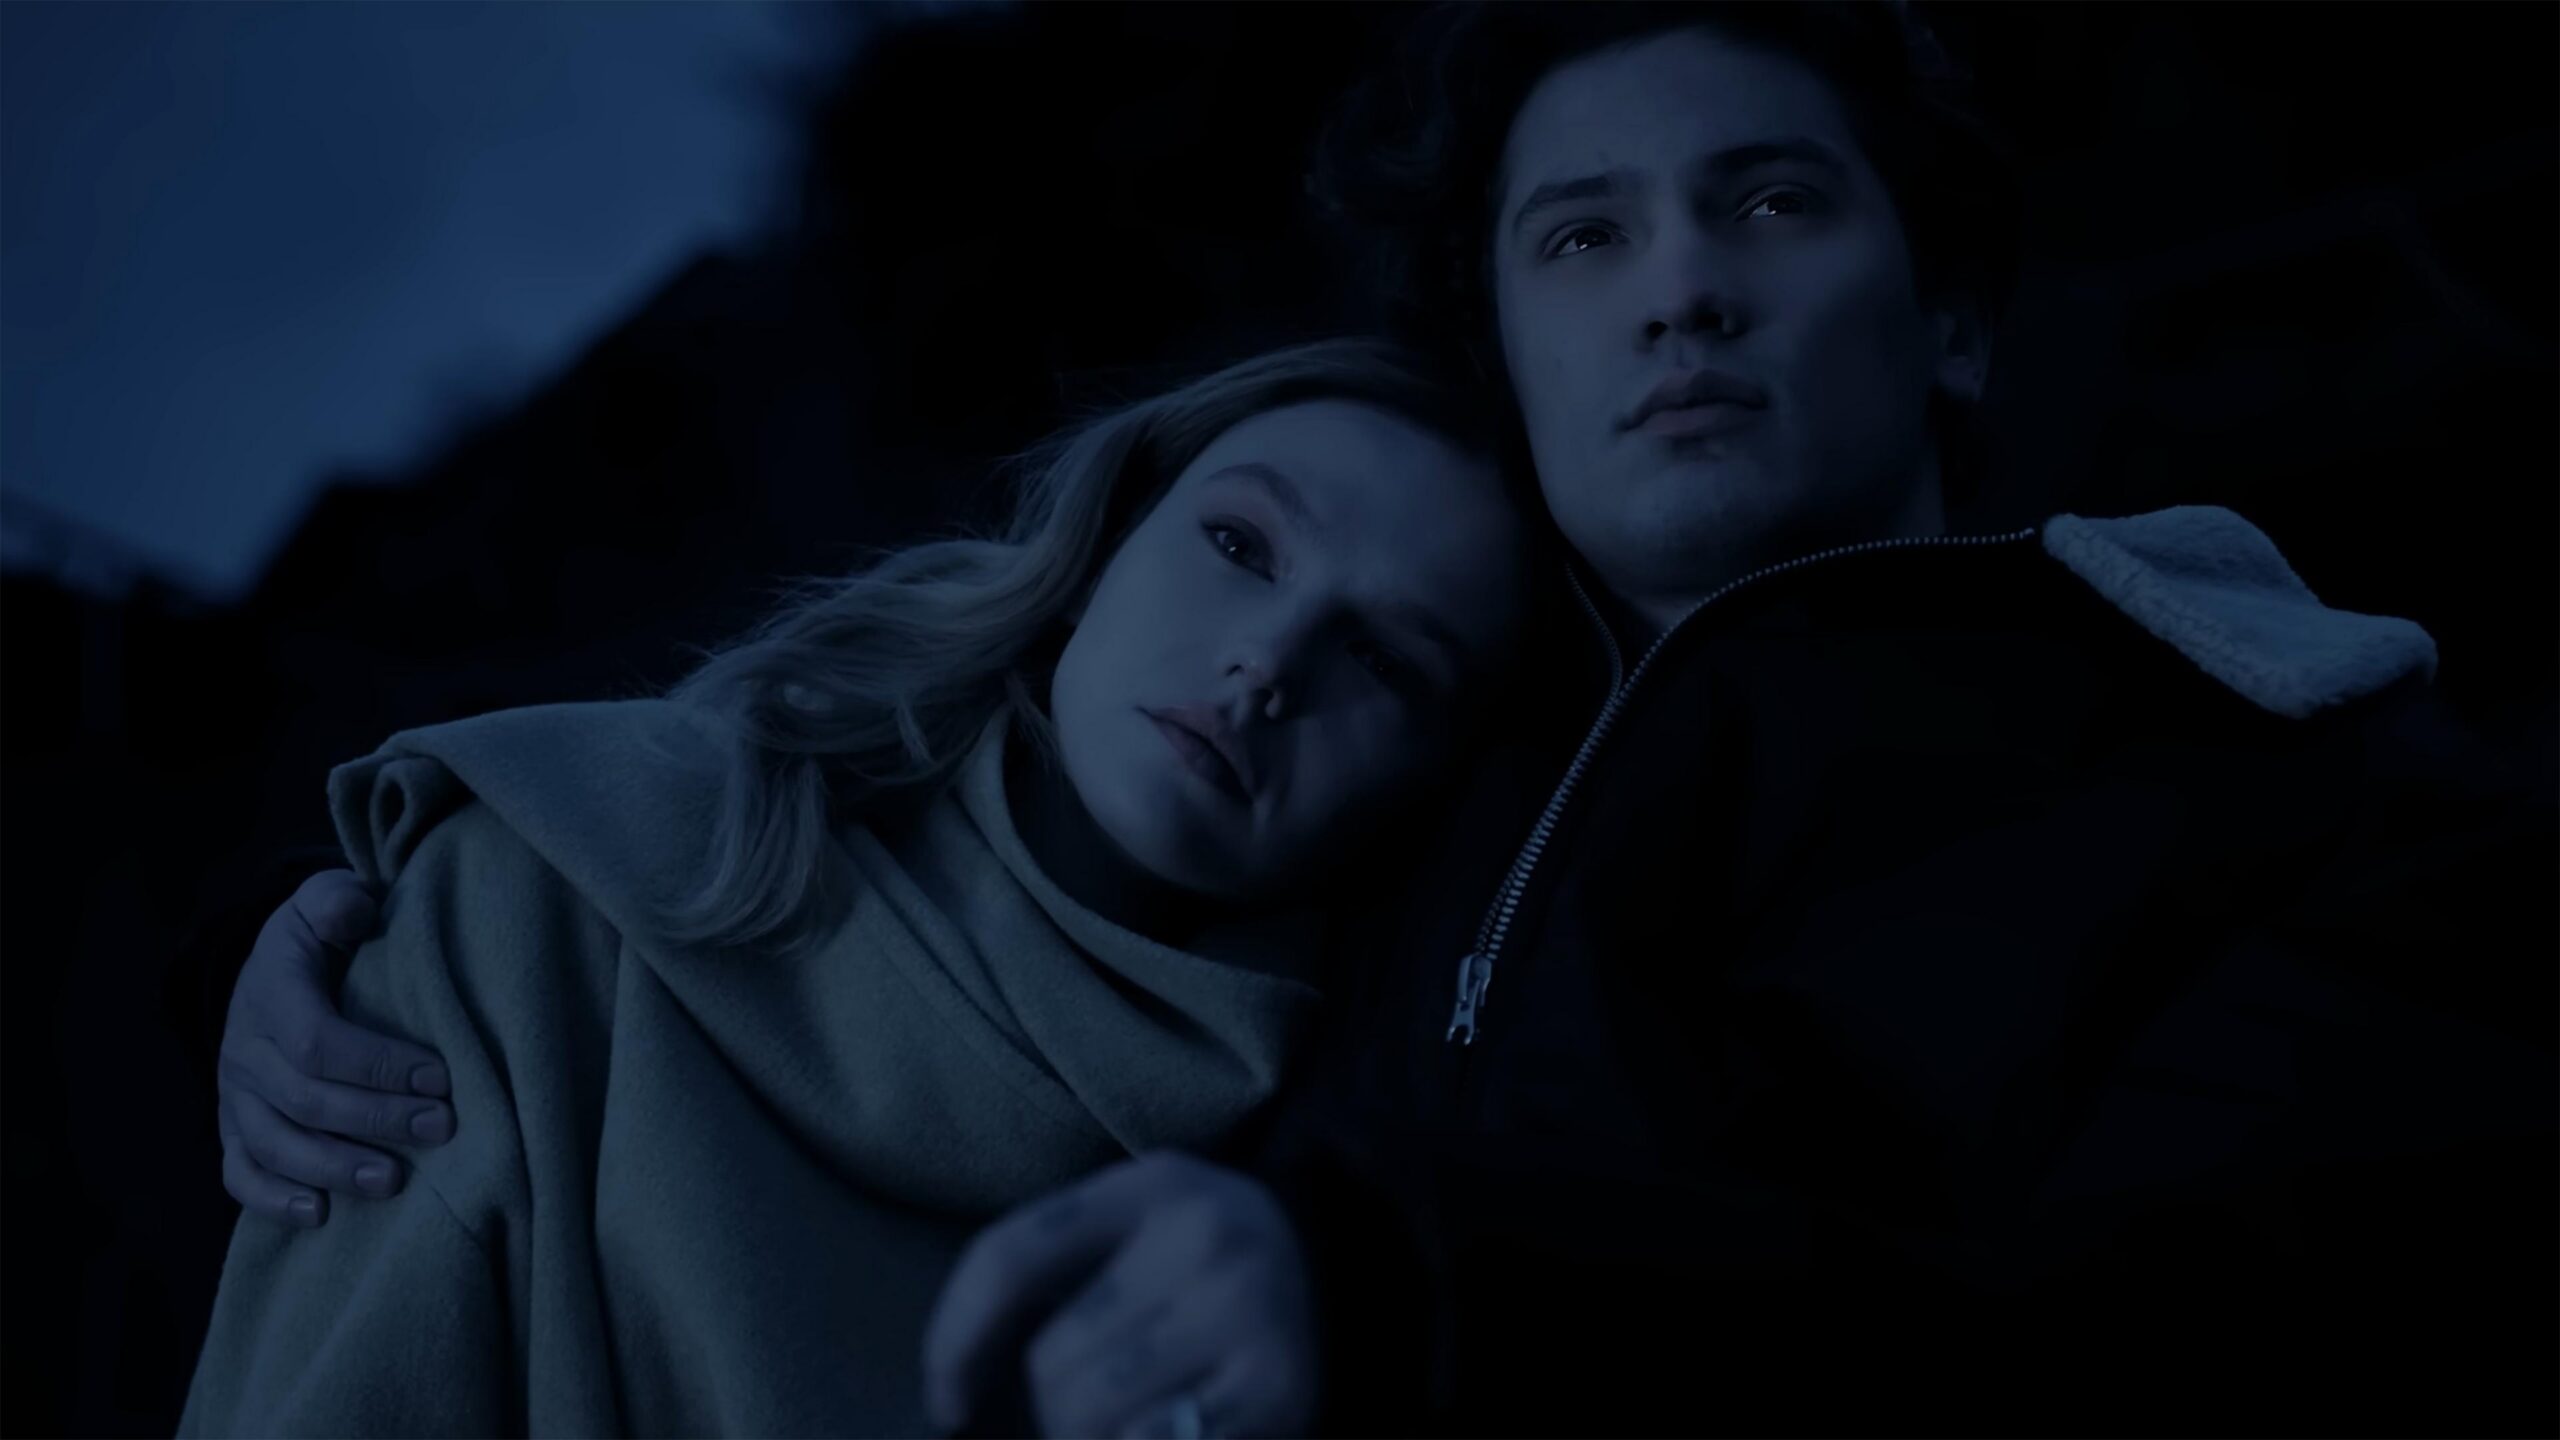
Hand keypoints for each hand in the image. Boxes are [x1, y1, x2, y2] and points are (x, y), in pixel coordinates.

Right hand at [215, 868, 454, 1226]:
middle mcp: (245, 1051)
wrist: (273, 969)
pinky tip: (319, 1215)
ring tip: (393, 1182)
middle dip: (376, 1118)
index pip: (318, 1041)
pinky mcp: (234, 1129)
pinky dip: (273, 1200)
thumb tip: (353, 911)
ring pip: (274, 1144)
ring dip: (333, 1168)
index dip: (379, 1064)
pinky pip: (240, 1173)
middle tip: (441, 1129)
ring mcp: (235, 1096)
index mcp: (271, 995)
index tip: (441, 1077)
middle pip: (305, 1099)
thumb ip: (338, 900)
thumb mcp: (326, 902)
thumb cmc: (322, 938)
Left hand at [924, 1152, 1318, 1438]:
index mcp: (1154, 1185)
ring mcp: (1248, 1315)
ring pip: (1094, 1417)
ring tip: (1131, 1419)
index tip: (948, 1402)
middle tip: (1086, 1408)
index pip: (1009, 1258)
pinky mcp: (1277, 1390)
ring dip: (1089, 1439)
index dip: (954, 1340)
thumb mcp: (1137, 1227)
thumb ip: (1054, 1269)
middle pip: (1053, 1362)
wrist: (1345, 1277)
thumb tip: (954, 1386)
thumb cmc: (1201, 1264)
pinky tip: (1169, 1429)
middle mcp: (1207, 1239)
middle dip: (1049, 1406)